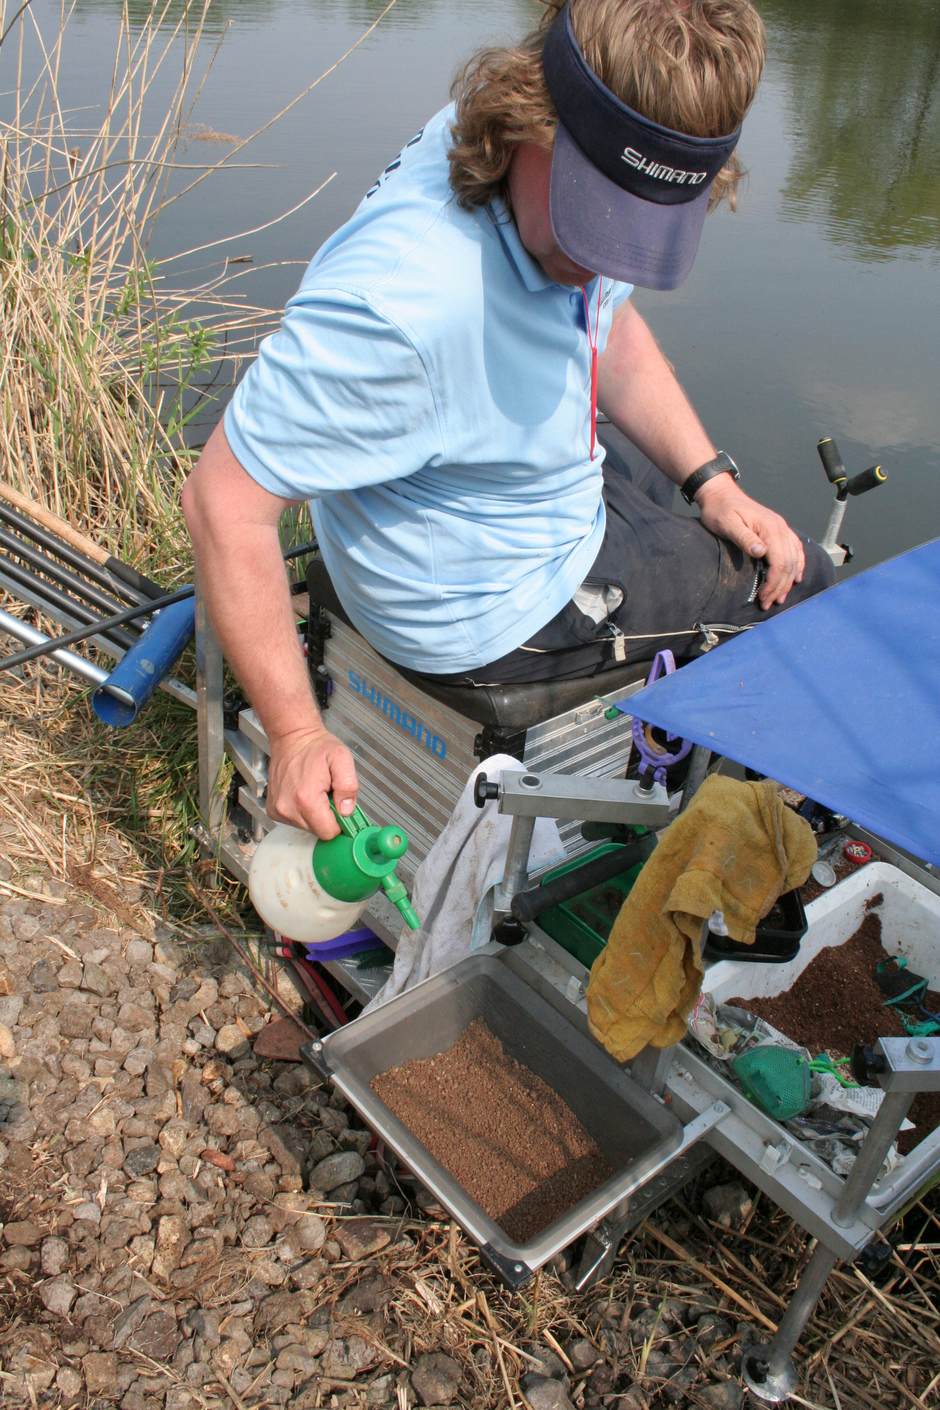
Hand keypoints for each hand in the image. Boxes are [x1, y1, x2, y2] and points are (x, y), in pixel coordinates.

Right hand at [266, 726, 358, 837]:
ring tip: (315, 791)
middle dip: (327, 816)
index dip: (339, 822)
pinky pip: (295, 822)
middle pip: (317, 831)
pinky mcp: (273, 810)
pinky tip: (303, 793)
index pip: (329, 832)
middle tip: (328, 794)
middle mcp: (288, 808)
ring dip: (315, 814)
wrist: (292, 738)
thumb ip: (348, 786)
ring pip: (306, 827)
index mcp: (306, 799)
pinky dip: (302, 812)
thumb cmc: (316, 747)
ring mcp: (278, 810)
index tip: (340, 807)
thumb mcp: (342, 759)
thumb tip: (347, 810)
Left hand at [694, 478, 804, 608]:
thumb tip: (761, 552)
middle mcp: (781, 528)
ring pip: (795, 559)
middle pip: (789, 564)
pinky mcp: (779, 530)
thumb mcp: (727, 524)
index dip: (774, 583)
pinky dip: (797, 566)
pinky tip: (795, 578)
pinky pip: (796, 550)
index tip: (763, 598)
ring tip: (779, 598)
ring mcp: (782, 528)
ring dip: (788, 581)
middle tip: (768, 604)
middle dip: (780, 587)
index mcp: (770, 528)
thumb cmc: (720, 510)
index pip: (780, 562)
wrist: (721, 494)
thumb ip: (744, 538)